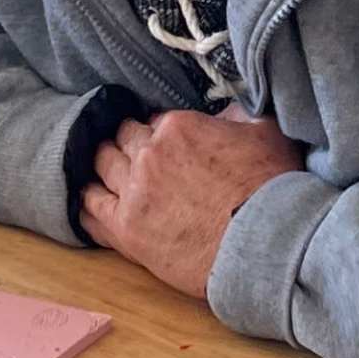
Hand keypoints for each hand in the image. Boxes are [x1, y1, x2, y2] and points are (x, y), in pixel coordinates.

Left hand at [84, 106, 302, 302]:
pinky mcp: (126, 230)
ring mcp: (134, 191)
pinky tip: (87, 202)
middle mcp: (148, 154)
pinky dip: (87, 202)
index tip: (165, 145)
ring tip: (104, 173)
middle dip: (127, 144)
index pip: (154, 122)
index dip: (159, 134)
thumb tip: (228, 114)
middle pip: (123, 140)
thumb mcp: (266, 133)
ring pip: (102, 167)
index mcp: (177, 127)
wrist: (264, 243)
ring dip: (104, 166)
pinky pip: (91, 210)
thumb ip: (239, 117)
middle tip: (133, 156)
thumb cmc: (272, 188)